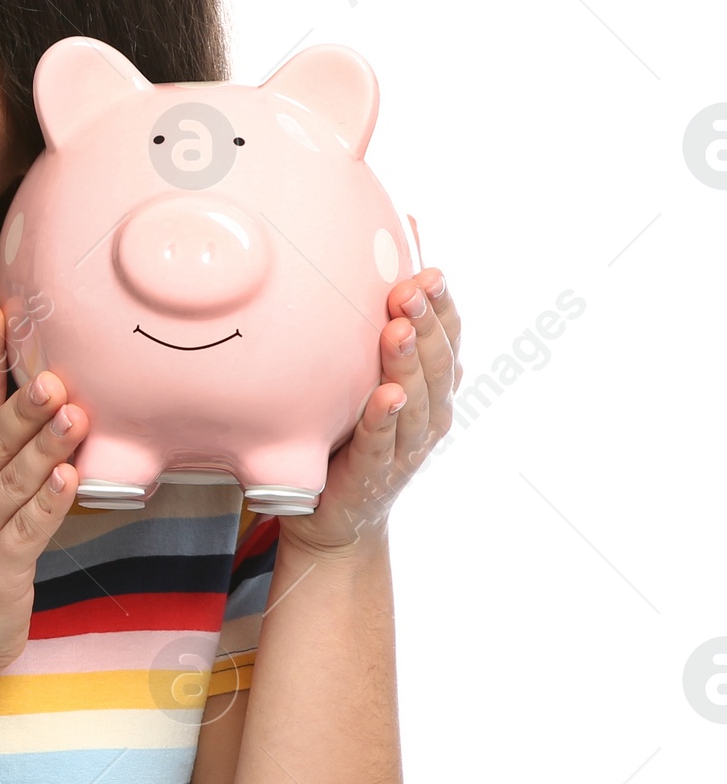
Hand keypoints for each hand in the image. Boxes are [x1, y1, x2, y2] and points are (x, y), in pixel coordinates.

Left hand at [277, 266, 461, 556]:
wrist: (335, 516)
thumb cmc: (349, 432)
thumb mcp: (366, 377)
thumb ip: (378, 333)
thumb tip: (388, 267)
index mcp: (432, 386)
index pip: (448, 339)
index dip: (443, 306)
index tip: (430, 271)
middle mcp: (429, 414)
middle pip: (436, 363)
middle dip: (427, 323)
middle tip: (411, 288)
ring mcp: (406, 446)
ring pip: (416, 399)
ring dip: (408, 363)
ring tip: (398, 329)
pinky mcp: (376, 474)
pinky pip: (382, 442)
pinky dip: (385, 418)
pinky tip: (386, 395)